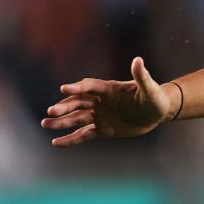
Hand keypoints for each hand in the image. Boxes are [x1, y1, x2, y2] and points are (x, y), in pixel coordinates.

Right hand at [41, 57, 174, 146]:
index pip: (89, 86)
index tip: (64, 89)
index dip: (77, 87)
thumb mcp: (150, 89)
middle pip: (78, 103)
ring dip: (61, 122)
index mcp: (109, 89)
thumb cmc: (155, 98)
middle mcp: (100, 101)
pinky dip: (71, 139)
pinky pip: (83, 134)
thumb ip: (141, 76)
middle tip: (51, 112)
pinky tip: (56, 143)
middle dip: (64, 107)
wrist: (158, 114)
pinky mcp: (102, 129)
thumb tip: (138, 60)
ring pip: (76, 118)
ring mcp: (99, 115)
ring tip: (45, 124)